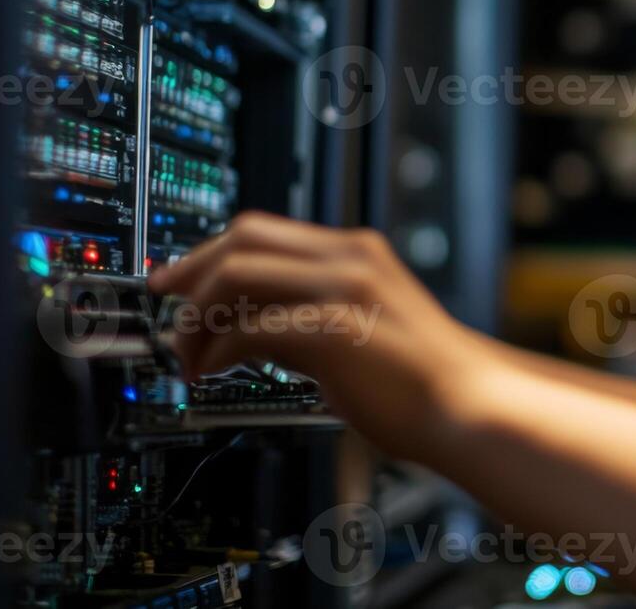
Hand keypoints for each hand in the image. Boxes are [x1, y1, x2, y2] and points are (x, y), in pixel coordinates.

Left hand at [147, 211, 488, 459]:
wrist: (469, 405)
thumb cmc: (421, 381)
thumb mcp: (360, 328)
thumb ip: (307, 317)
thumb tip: (247, 327)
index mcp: (356, 253)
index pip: (262, 230)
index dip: (207, 252)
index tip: (177, 281)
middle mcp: (349, 259)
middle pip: (241, 238)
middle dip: (190, 273)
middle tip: (166, 311)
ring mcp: (343, 289)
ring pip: (236, 273)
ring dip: (196, 316)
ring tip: (189, 355)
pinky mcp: (334, 329)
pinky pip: (249, 326)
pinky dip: (216, 348)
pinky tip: (212, 371)